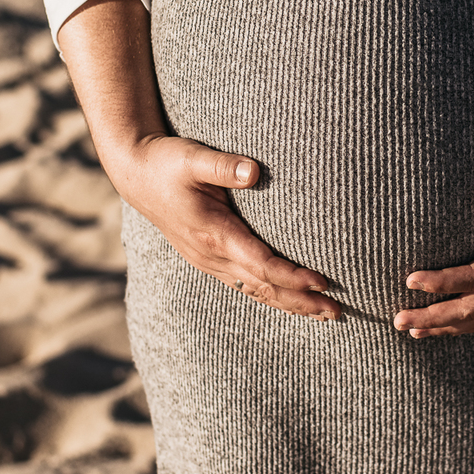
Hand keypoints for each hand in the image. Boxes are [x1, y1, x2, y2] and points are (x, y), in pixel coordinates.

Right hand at [106, 133, 341, 320]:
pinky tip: (290, 302)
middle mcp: (211, 255)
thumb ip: (223, 166)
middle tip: (337, 311)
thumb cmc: (167, 162)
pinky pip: (244, 285)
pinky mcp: (208, 259)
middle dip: (301, 301)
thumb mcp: (193, 157)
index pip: (261, 264)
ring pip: (254, 291)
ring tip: (324, 315)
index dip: (292, 276)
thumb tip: (254, 172)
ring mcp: (208, 261)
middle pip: (263, 287)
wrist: (136, 175)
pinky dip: (270, 296)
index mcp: (213, 233)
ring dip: (290, 304)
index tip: (322, 281)